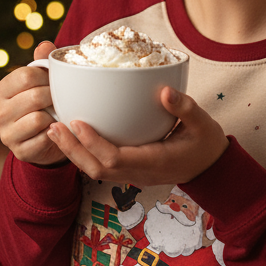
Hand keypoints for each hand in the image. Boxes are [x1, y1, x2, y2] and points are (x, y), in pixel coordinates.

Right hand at [0, 41, 66, 164]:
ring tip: (57, 114)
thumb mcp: (42, 81)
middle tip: (60, 99)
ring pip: (39, 118)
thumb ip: (42, 62)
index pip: (26, 75)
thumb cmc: (44, 104)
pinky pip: (44, 138)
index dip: (46, 77)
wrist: (45, 139)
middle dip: (54, 97)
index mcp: (1, 90)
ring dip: (54, 116)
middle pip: (34, 96)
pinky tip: (55, 130)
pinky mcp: (19, 151)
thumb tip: (45, 46)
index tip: (54, 82)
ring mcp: (7, 134)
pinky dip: (55, 134)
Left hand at [45, 86, 228, 187]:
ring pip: (95, 171)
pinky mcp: (130, 171)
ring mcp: (133, 175)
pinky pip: (100, 167)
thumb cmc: (206, 144)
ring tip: (55, 130)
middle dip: (72, 149)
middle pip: (96, 169)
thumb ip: (185, 107)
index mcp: (154, 162)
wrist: (212, 168)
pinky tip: (72, 136)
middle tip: (53, 126)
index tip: (77, 122)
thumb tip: (164, 90)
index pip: (115, 158)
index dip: (93, 143)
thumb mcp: (202, 123)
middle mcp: (139, 173)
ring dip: (73, 153)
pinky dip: (83, 154)